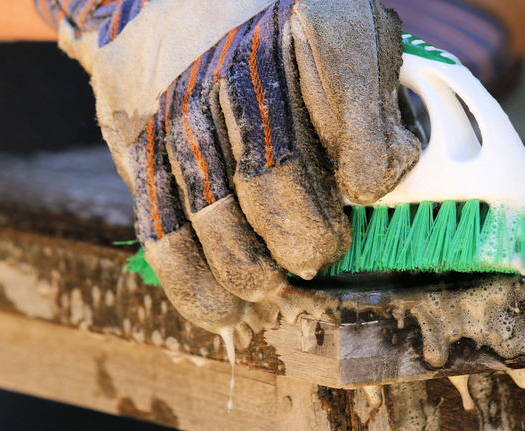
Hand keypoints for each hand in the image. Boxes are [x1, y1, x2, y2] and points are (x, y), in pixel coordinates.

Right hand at [41, 0, 419, 332]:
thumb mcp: (345, 24)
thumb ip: (375, 93)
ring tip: (272, 280)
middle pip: (277, 178)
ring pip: (218, 217)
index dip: (372, 169)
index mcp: (311, 28)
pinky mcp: (135, 147)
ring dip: (253, 268)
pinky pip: (162, 229)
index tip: (367, 189)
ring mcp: (179, 112)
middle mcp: (237, 71)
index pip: (355, 118)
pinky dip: (195, 283)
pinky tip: (224, 308)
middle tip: (319, 252)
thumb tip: (389, 173)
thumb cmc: (272, 18)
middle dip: (310, 235)